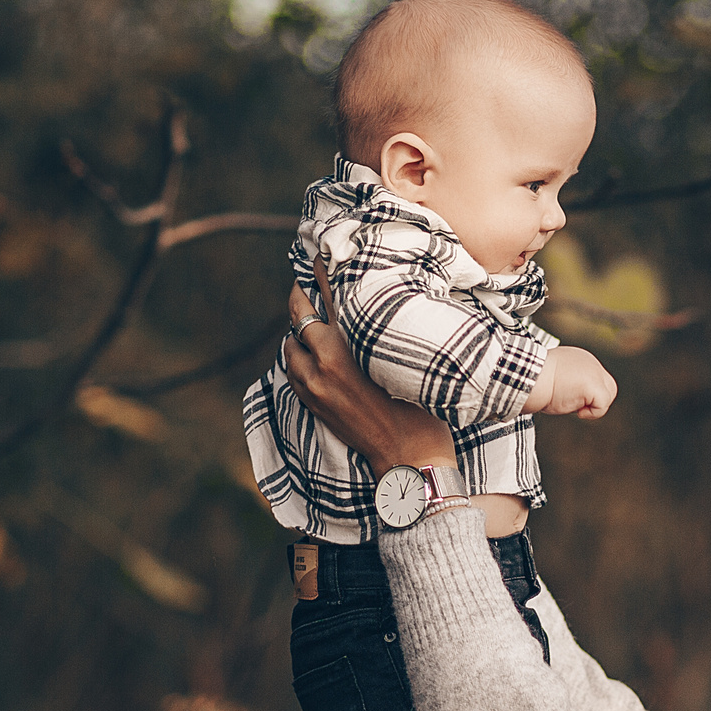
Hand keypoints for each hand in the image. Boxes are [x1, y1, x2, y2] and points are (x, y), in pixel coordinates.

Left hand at [282, 264, 457, 470]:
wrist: (408, 455)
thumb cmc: (420, 407)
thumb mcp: (403, 359)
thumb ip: (381, 331)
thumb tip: (376, 306)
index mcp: (352, 345)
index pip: (329, 294)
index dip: (321, 271)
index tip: (318, 255)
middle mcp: (326, 362)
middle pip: (300, 315)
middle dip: (300, 296)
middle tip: (304, 284)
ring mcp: (315, 385)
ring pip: (290, 344)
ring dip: (297, 330)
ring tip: (308, 321)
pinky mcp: (313, 403)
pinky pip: (291, 370)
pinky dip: (296, 356)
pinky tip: (305, 352)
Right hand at [526, 345, 617, 418]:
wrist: (528, 377)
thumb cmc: (533, 381)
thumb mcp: (554, 376)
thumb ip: (568, 381)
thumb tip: (571, 397)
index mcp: (581, 359)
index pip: (596, 378)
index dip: (587, 394)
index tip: (568, 398)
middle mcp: (591, 363)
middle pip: (609, 386)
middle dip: (595, 401)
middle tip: (575, 406)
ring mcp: (594, 373)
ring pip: (608, 396)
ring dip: (593, 407)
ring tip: (573, 406)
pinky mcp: (594, 385)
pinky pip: (603, 405)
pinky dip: (592, 413)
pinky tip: (577, 411)